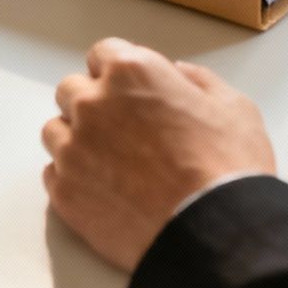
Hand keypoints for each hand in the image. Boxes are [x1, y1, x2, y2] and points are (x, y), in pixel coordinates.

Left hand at [43, 38, 275, 272]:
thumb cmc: (227, 169)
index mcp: (131, 72)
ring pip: (56, 131)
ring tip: (112, 164)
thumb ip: (198, 80)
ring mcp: (73, 149)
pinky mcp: (65, 192)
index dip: (120, 72)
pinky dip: (74, 178)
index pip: (103, 53)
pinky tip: (105, 190)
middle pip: (72, 90)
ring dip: (77, 139)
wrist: (211, 234)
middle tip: (124, 129)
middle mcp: (93, 104)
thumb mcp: (233, 106)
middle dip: (93, 102)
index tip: (131, 91)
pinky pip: (54, 173)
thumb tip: (178, 73)